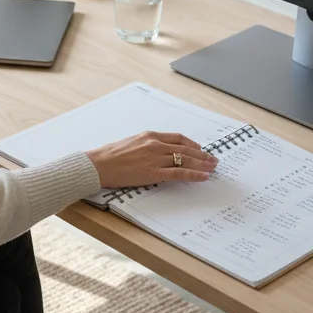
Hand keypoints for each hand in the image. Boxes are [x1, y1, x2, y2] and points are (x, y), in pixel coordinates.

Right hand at [85, 131, 216, 188]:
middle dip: (202, 154)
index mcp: (150, 136)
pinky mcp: (153, 172)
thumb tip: (157, 152)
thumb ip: (146, 146)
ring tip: (213, 167)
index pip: (177, 138)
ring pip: (185, 160)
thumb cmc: (110, 155)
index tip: (200, 149)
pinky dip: (193, 174)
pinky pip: (179, 173)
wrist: (99, 164)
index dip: (192, 144)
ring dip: (202, 164)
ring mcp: (155, 158)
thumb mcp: (131, 143)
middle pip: (185, 149)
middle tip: (213, 159)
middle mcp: (155, 144)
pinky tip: (203, 176)